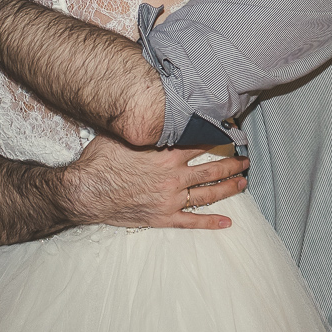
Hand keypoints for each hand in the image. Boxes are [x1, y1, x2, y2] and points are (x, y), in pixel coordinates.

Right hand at [67, 136, 248, 230]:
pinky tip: (227, 222)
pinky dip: (210, 222)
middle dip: (231, 163)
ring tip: (242, 182)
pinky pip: (191, 221)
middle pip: (211, 169)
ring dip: (228, 188)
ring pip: (207, 194)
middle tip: (245, 160)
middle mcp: (174, 176)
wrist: (85, 192)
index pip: (201, 143)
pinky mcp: (162, 217)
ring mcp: (170, 199)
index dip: (219, 137)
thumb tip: (151, 108)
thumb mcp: (123, 134)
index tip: (232, 133)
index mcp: (167, 154)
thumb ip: (143, 125)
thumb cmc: (100, 160)